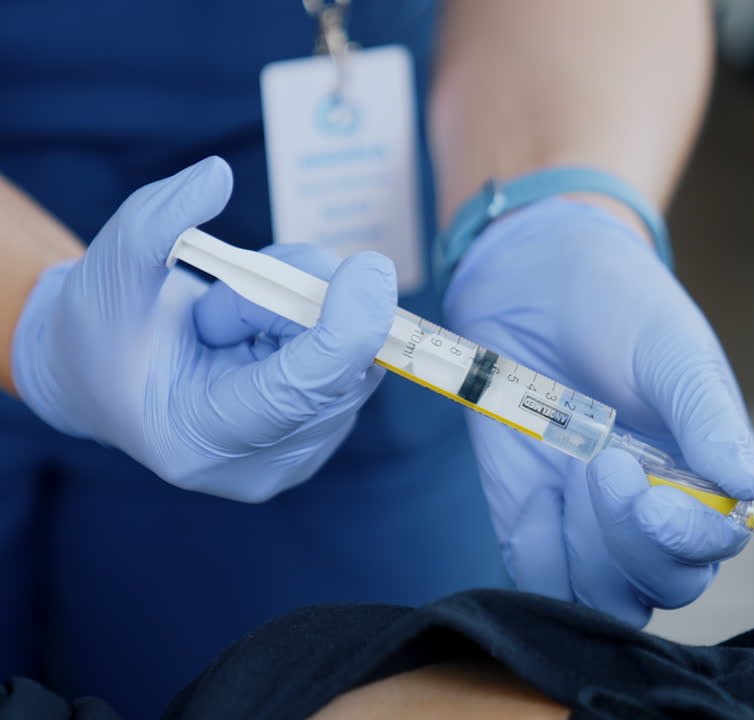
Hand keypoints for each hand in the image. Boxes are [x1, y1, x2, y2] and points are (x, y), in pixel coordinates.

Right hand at [12, 157, 395, 500]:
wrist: (106, 374)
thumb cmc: (106, 325)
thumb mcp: (111, 266)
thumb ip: (157, 219)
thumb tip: (219, 175)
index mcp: (199, 438)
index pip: (299, 390)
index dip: (345, 330)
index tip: (370, 268)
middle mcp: (262, 466)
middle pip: (339, 367)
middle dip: (298, 302)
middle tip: (230, 289)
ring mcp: (301, 456)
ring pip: (357, 358)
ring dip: (304, 312)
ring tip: (233, 321)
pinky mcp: (326, 432)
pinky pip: (360, 360)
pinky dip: (319, 327)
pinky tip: (263, 336)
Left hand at [444, 198, 753, 625]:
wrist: (533, 278)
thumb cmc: (620, 305)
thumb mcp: (673, 349)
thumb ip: (709, 418)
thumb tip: (751, 486)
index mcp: (705, 472)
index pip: (714, 546)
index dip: (686, 540)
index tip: (652, 497)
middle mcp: (654, 510)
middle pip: (665, 585)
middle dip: (633, 543)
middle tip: (602, 464)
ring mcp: (592, 522)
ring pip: (605, 597)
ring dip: (586, 553)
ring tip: (571, 469)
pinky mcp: (534, 521)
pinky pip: (541, 577)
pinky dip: (538, 548)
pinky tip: (537, 490)